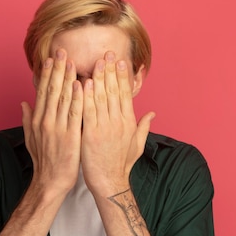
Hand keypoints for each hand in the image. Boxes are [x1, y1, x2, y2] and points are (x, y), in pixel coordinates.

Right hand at [21, 49, 83, 195]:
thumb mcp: (31, 139)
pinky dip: (77, 98)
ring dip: (67, 78)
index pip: (43, 92)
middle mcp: (45, 121)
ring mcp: (57, 128)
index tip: (51, 59)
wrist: (50, 181)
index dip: (47, 74)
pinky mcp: (70, 136)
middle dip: (57, 69)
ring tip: (71, 61)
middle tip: (62, 51)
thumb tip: (24, 103)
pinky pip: (74, 113)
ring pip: (62, 98)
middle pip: (52, 90)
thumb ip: (27, 119)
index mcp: (37, 120)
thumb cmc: (44, 161)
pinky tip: (81, 84)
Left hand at [81, 51, 154, 195]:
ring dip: (98, 78)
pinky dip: (86, 96)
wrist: (110, 182)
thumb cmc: (121, 165)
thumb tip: (152, 114)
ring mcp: (105, 128)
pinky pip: (88, 111)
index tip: (118, 61)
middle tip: (107, 53)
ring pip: (102, 98)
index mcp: (129, 122)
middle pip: (114, 91)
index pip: (125, 94)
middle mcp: (119, 122)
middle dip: (110, 71)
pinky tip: (83, 83)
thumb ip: (144, 126)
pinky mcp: (92, 135)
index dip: (121, 76)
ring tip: (96, 62)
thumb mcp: (137, 145)